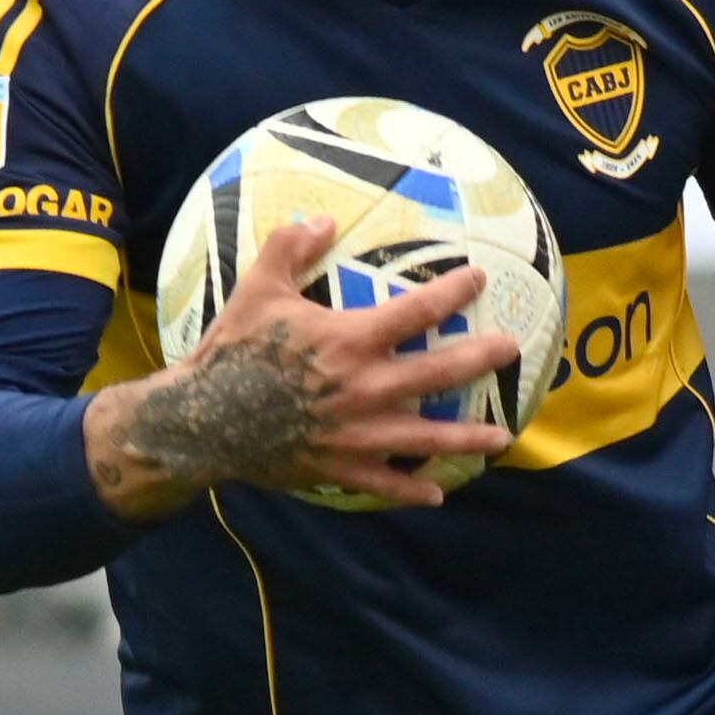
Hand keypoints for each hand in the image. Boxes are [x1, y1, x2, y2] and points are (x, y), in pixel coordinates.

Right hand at [86, 215, 509, 516]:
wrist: (204, 418)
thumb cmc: (233, 350)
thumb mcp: (258, 288)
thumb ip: (291, 247)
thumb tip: (322, 218)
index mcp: (351, 339)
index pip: (419, 311)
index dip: (454, 291)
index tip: (478, 279)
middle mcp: (366, 387)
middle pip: (440, 372)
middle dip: (481, 358)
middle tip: (511, 349)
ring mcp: (358, 433)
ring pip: (428, 437)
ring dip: (468, 438)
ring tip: (501, 438)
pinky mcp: (341, 467)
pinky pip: (387, 483)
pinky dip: (413, 491)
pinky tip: (436, 496)